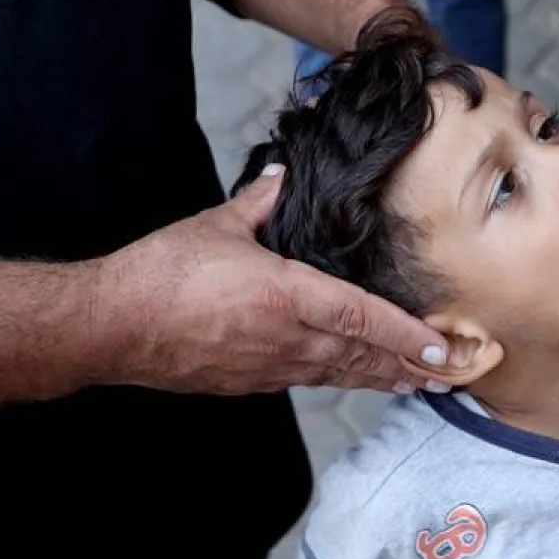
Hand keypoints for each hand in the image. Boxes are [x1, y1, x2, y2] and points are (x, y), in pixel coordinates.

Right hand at [91, 167, 448, 394]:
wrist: (109, 327)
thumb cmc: (160, 273)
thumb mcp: (217, 224)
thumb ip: (260, 202)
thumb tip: (284, 175)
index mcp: (285, 296)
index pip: (361, 318)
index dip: (404, 334)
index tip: (438, 347)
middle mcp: (285, 338)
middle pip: (360, 357)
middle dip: (407, 367)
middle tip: (449, 375)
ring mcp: (267, 366)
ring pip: (337, 375)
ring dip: (380, 379)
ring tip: (416, 383)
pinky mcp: (247, 382)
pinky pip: (305, 380)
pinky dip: (338, 379)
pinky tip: (352, 378)